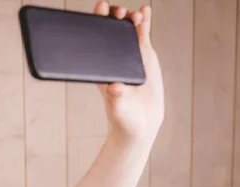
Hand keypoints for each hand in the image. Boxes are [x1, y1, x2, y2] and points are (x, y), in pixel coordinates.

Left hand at [93, 1, 164, 142]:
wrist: (140, 122)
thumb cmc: (123, 117)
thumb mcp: (118, 108)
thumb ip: (116, 98)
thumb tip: (115, 87)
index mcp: (100, 67)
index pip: (94, 40)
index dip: (95, 22)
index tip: (99, 10)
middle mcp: (112, 57)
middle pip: (109, 30)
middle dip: (112, 16)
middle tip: (117, 12)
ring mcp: (128, 54)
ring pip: (126, 29)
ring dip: (129, 17)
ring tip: (135, 14)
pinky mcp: (144, 55)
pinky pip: (143, 34)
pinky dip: (144, 21)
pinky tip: (146, 10)